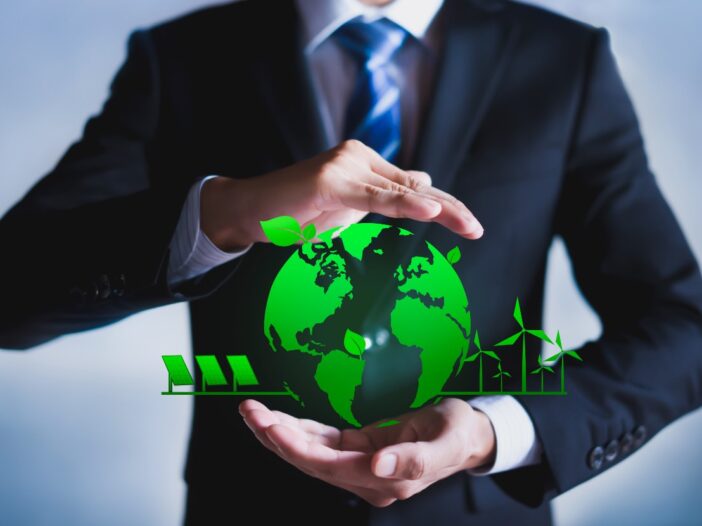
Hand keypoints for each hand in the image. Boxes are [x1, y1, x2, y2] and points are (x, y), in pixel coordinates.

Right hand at [201, 140, 483, 250]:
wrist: (252, 210)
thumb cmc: (298, 211)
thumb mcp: (349, 207)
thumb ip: (384, 194)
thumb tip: (422, 182)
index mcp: (367, 166)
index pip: (414, 186)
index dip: (445, 205)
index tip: (470, 225)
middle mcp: (360, 158)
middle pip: (415, 186)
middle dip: (449, 209)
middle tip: (477, 229)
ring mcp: (344, 166)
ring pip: (398, 191)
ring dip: (436, 209)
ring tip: (466, 223)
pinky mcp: (329, 179)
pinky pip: (373, 197)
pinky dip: (401, 203)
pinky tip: (428, 209)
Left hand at [238, 397, 495, 507]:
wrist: (466, 435)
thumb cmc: (459, 435)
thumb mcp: (445, 443)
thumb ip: (414, 460)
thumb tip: (379, 465)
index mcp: (385, 479)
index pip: (329, 466)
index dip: (297, 448)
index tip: (273, 427)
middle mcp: (366, 476)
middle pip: (310, 460)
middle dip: (276, 436)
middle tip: (250, 411)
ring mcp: (359, 463)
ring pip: (309, 451)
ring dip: (279, 431)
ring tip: (252, 410)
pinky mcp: (357, 448)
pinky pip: (320, 440)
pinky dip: (297, 427)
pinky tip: (276, 417)